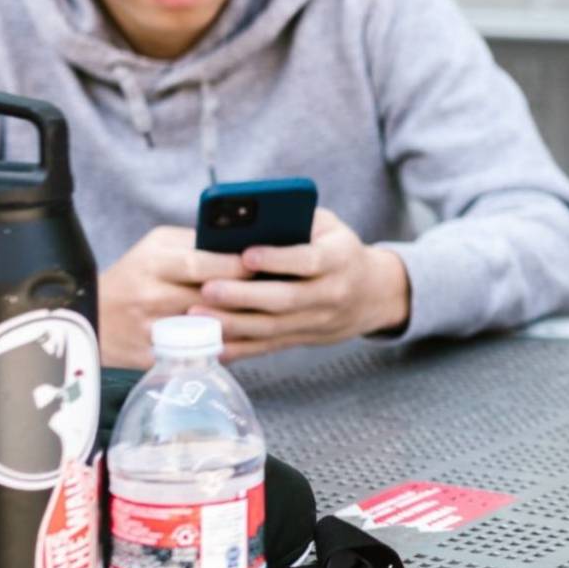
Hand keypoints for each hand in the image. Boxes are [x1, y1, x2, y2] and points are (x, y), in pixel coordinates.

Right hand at [98, 226, 250, 366]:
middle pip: (211, 299)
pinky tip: (242, 339)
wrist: (91, 315)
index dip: (237, 267)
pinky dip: (223, 348)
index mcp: (153, 263)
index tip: (263, 267)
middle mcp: (151, 297)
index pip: (202, 265)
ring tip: (265, 315)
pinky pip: (197, 354)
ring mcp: (151, 331)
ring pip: (209, 330)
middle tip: (275, 292)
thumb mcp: (158, 246)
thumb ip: (196, 242)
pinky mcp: (152, 357)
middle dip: (247, 296)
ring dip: (241, 324)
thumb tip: (242, 243)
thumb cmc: (136, 274)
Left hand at [190, 208, 411, 360]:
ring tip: (198, 315)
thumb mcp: (327, 226)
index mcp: (340, 259)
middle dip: (244, 296)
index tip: (246, 254)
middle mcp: (332, 293)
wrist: (371, 293)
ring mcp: (318, 321)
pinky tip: (212, 345)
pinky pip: (268, 347)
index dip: (278, 259)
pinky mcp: (303, 339)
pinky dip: (240, 349)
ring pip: (273, 328)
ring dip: (234, 324)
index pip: (309, 260)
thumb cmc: (337, 249)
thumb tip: (246, 218)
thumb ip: (296, 220)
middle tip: (208, 289)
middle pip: (285, 299)